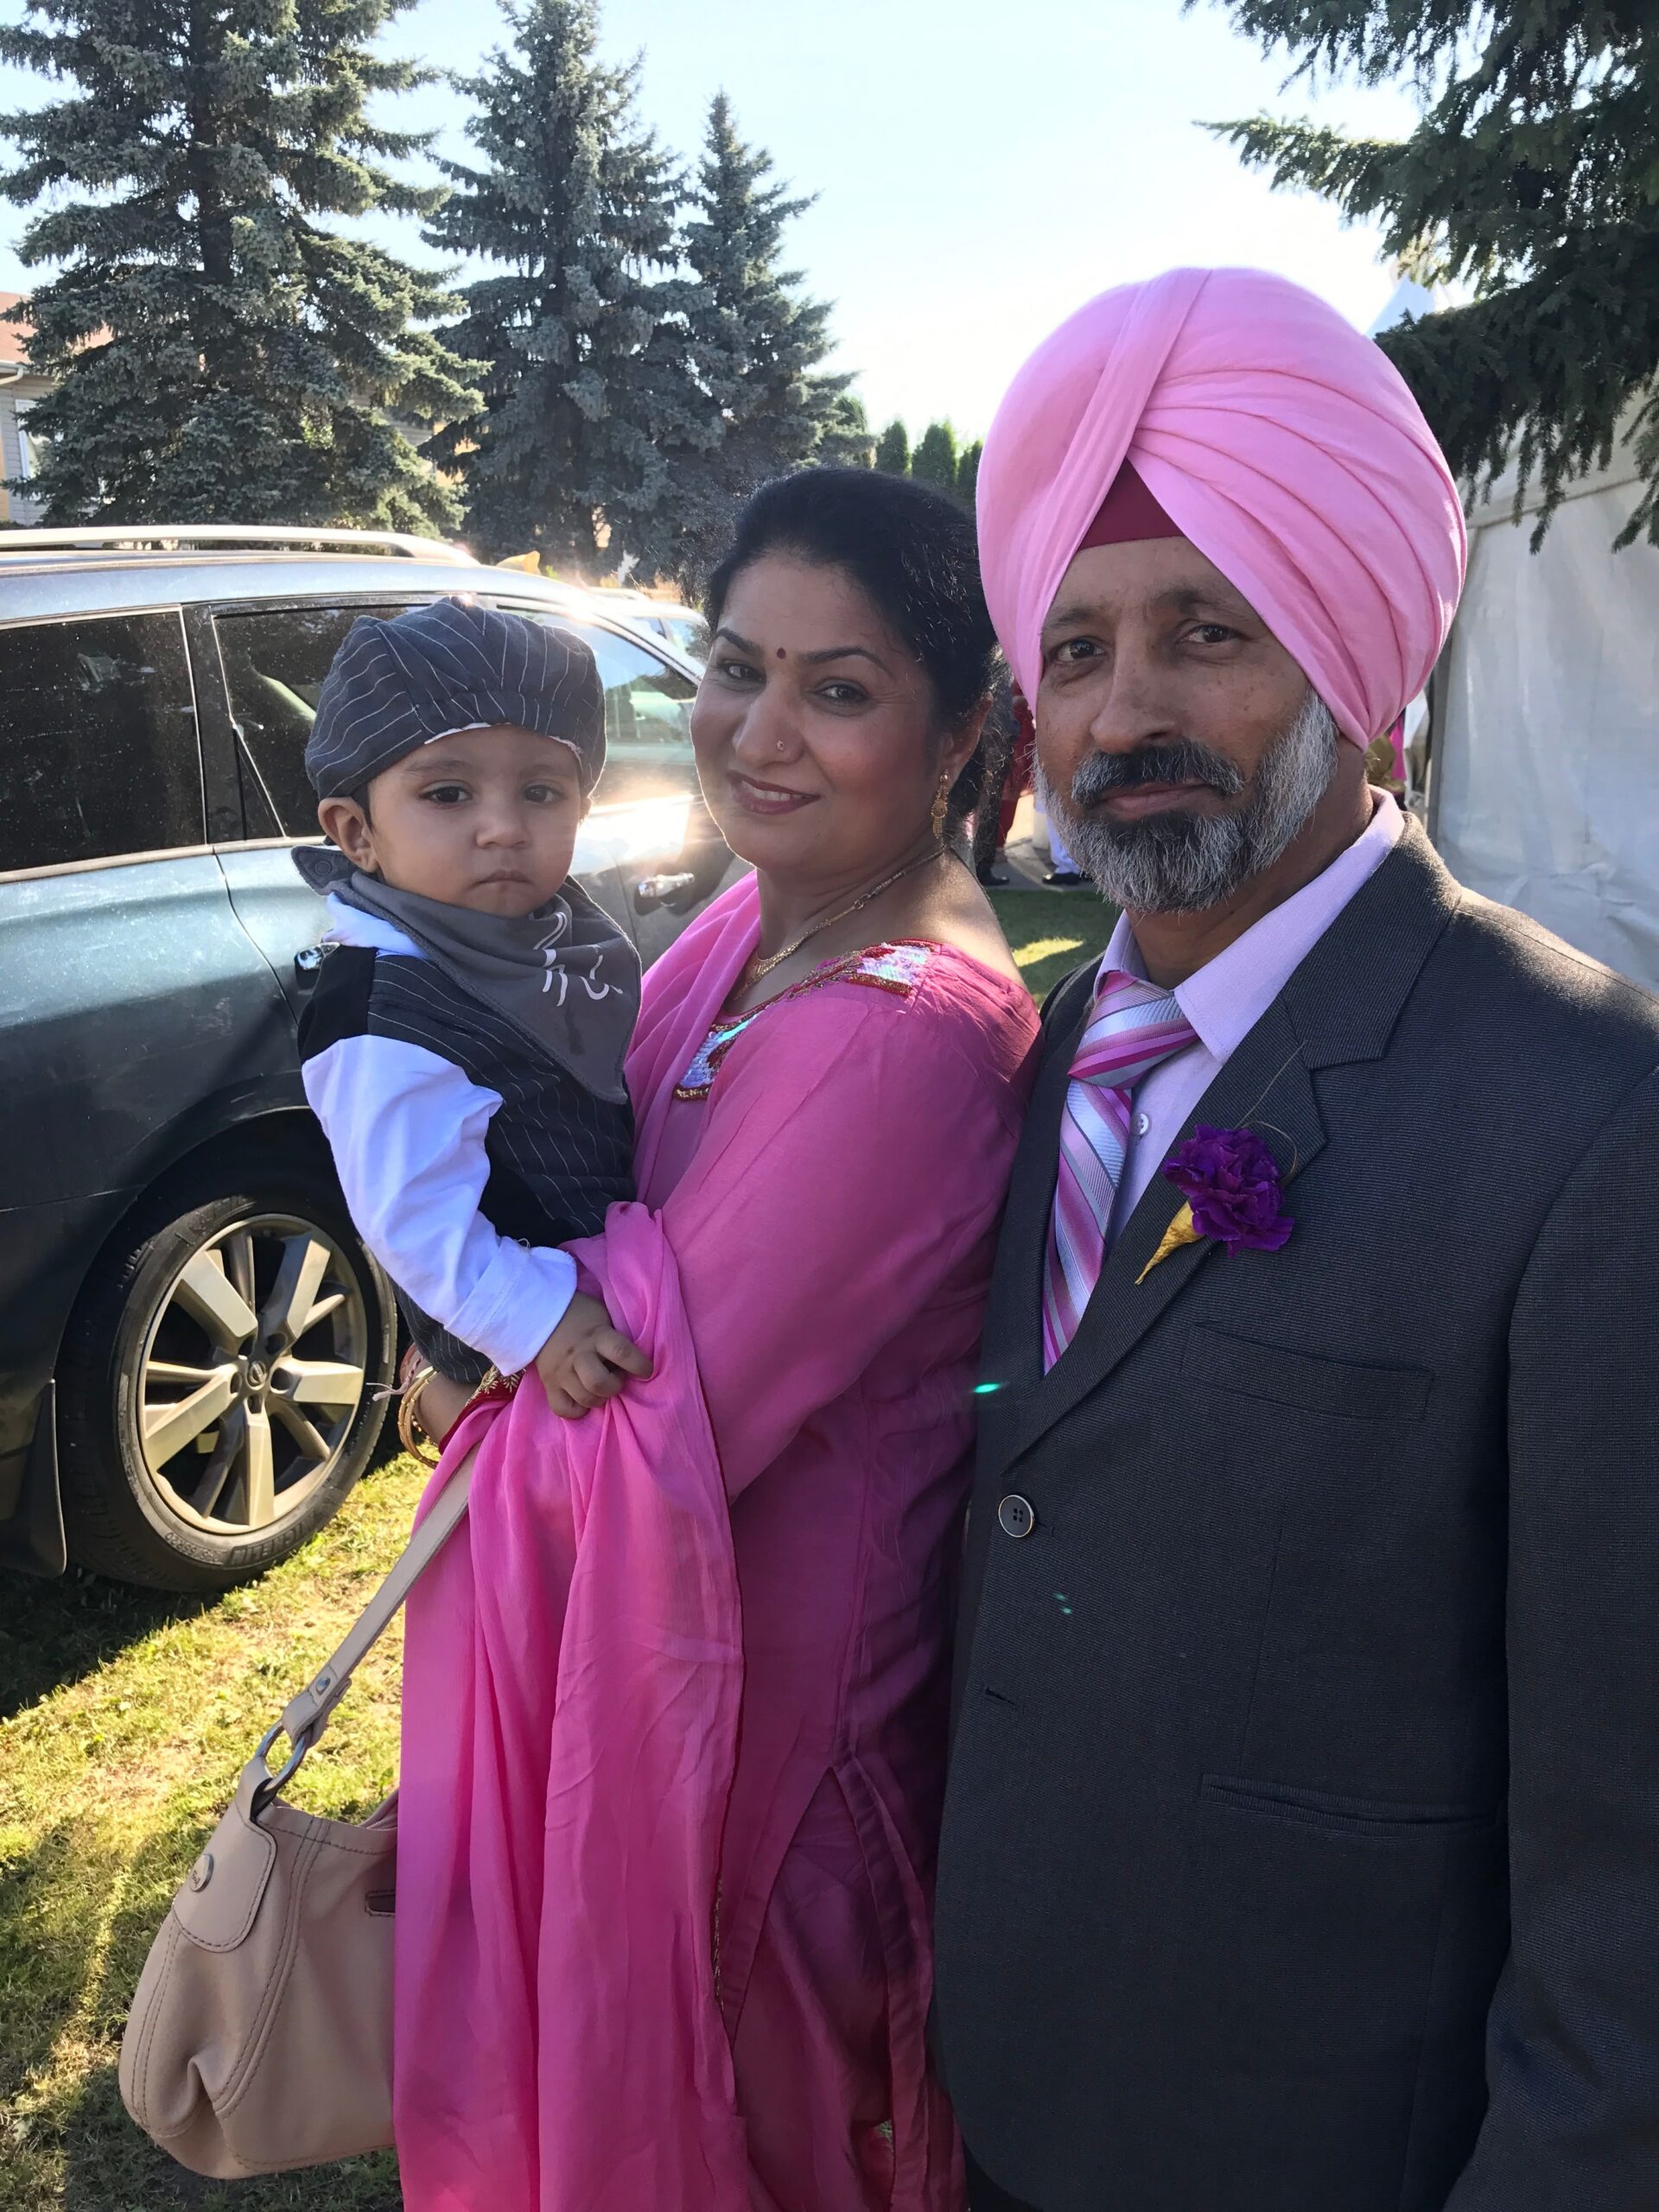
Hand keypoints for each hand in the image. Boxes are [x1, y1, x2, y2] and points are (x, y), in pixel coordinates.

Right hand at [534, 1293, 652, 1418]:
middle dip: (615, 1386)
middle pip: (599, 1383)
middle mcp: (578, 1355)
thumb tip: (637, 1359)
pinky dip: (577, 1410)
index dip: (639, 1365)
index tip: (646, 1370)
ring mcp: (561, 1372)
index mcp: (596, 1335)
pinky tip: (583, 1398)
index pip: (621, 1352)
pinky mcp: (548, 1384)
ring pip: (585, 1399)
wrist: (540, 1312)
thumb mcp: (603, 1316)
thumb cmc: (582, 1315)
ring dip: (599, 1398)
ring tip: (600, 1386)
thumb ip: (616, 1336)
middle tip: (616, 1377)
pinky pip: (563, 1409)